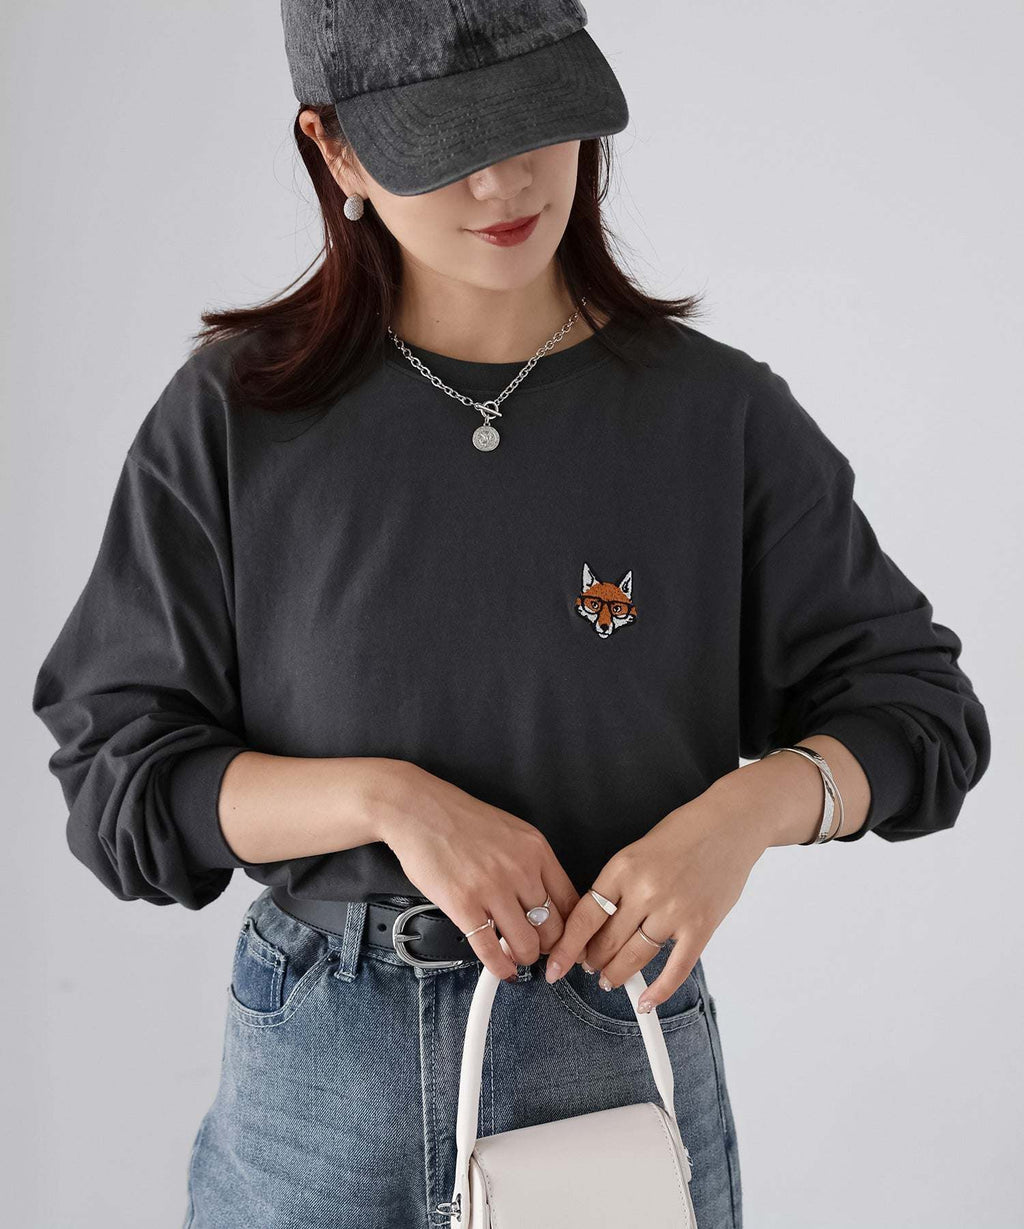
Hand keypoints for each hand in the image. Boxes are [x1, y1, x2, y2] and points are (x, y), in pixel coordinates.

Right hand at [378, 763, 581, 981]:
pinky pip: (490, 949)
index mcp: (536, 851)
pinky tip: (501, 968)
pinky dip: (500, 967)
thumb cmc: (462, 821)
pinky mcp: (463, 905)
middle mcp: (520, 870)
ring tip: (517, 956)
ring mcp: (492, 889)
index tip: (567, 941)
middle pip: (553, 928)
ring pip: (526, 944)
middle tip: (539, 950)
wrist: (420, 811)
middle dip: (548, 948)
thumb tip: (548, 900)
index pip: (570, 903)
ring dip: (523, 958)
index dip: (572, 930)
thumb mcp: (513, 833)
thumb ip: (533, 864)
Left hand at [542, 788, 767, 1011]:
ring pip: (635, 956)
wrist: (730, 824)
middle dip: (593, 961)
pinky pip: (676, 968)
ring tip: (609, 979)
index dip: (568, 946)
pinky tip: (646, 1000)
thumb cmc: (684, 832)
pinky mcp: (701, 926)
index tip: (557, 963)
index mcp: (623, 868)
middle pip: (607, 941)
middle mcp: (645, 891)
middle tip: (588, 967)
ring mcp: (674, 911)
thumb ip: (618, 885)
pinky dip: (660, 990)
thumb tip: (597, 922)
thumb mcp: (637, 849)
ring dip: (618, 974)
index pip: (586, 916)